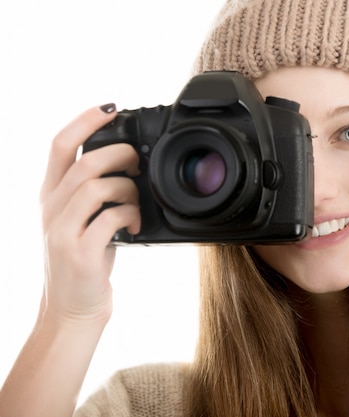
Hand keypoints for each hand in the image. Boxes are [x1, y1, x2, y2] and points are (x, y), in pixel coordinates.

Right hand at [38, 104, 140, 324]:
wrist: (71, 310)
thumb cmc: (83, 262)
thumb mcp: (79, 222)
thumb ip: (92, 194)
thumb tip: (128, 165)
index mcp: (51, 196)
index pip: (59, 145)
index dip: (85, 120)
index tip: (111, 107)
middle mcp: (51, 209)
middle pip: (84, 161)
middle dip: (120, 154)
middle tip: (138, 163)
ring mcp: (63, 231)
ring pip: (96, 186)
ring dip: (128, 189)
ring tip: (137, 203)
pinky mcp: (80, 252)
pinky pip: (110, 218)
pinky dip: (131, 216)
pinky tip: (137, 225)